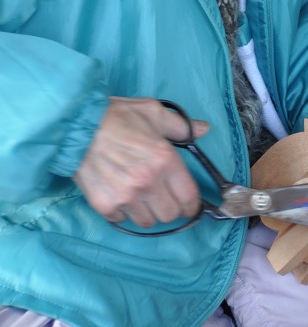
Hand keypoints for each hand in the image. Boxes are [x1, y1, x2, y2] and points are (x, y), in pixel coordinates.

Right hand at [74, 97, 208, 227]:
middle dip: (170, 207)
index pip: (189, 197)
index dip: (192, 204)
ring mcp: (125, 196)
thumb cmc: (118, 116)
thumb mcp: (153, 112)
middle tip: (163, 197)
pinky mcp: (105, 205)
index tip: (189, 204)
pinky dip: (123, 212)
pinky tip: (120, 195)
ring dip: (147, 212)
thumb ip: (181, 125)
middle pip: (170, 215)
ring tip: (141, 195)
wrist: (77, 126)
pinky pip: (122, 221)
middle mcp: (148, 182)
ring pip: (147, 222)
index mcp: (164, 159)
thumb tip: (204, 129)